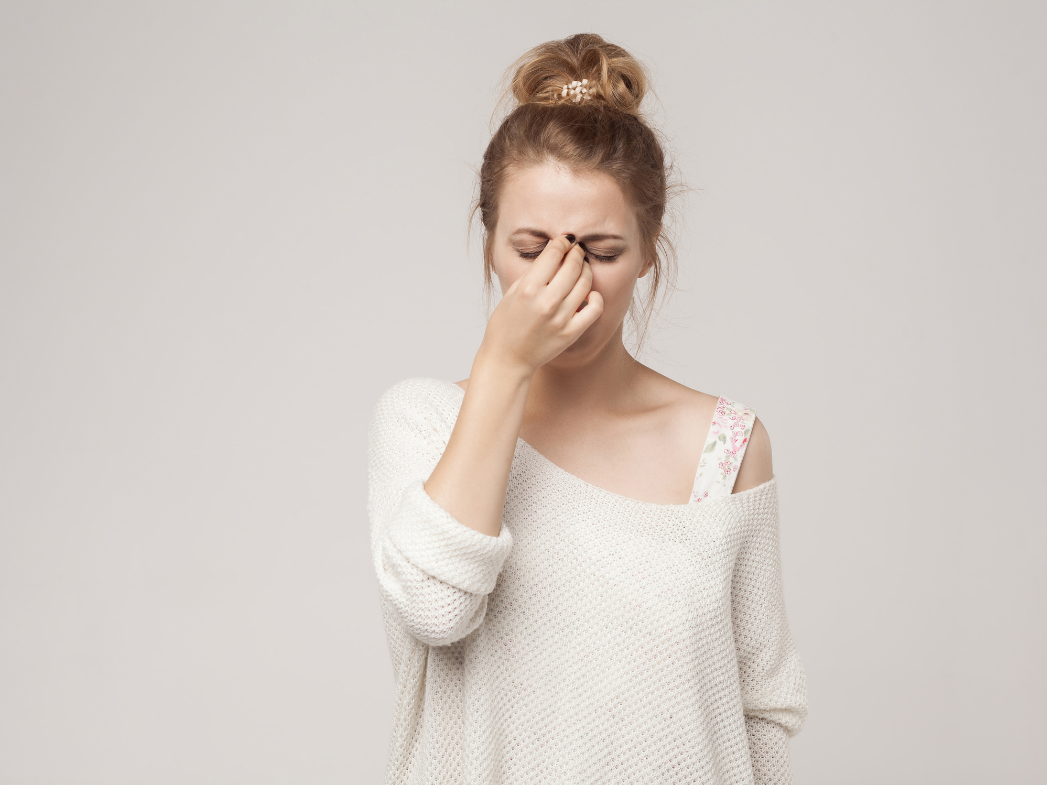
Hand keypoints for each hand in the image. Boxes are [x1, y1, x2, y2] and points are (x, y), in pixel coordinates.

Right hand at [479, 234, 604, 374]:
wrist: (507, 360)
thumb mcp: (511, 293)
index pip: (553, 254)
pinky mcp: (571, 333)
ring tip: (582, 269)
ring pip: (585, 283)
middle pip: (573, 265)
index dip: (562, 242)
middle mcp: (546, 302)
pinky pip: (595, 308)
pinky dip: (595, 297)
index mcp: (528, 289)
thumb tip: (552, 256)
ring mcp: (561, 318)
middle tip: (576, 251)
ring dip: (586, 270)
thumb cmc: (505, 326)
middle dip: (576, 253)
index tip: (565, 241)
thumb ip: (533, 274)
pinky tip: (588, 294)